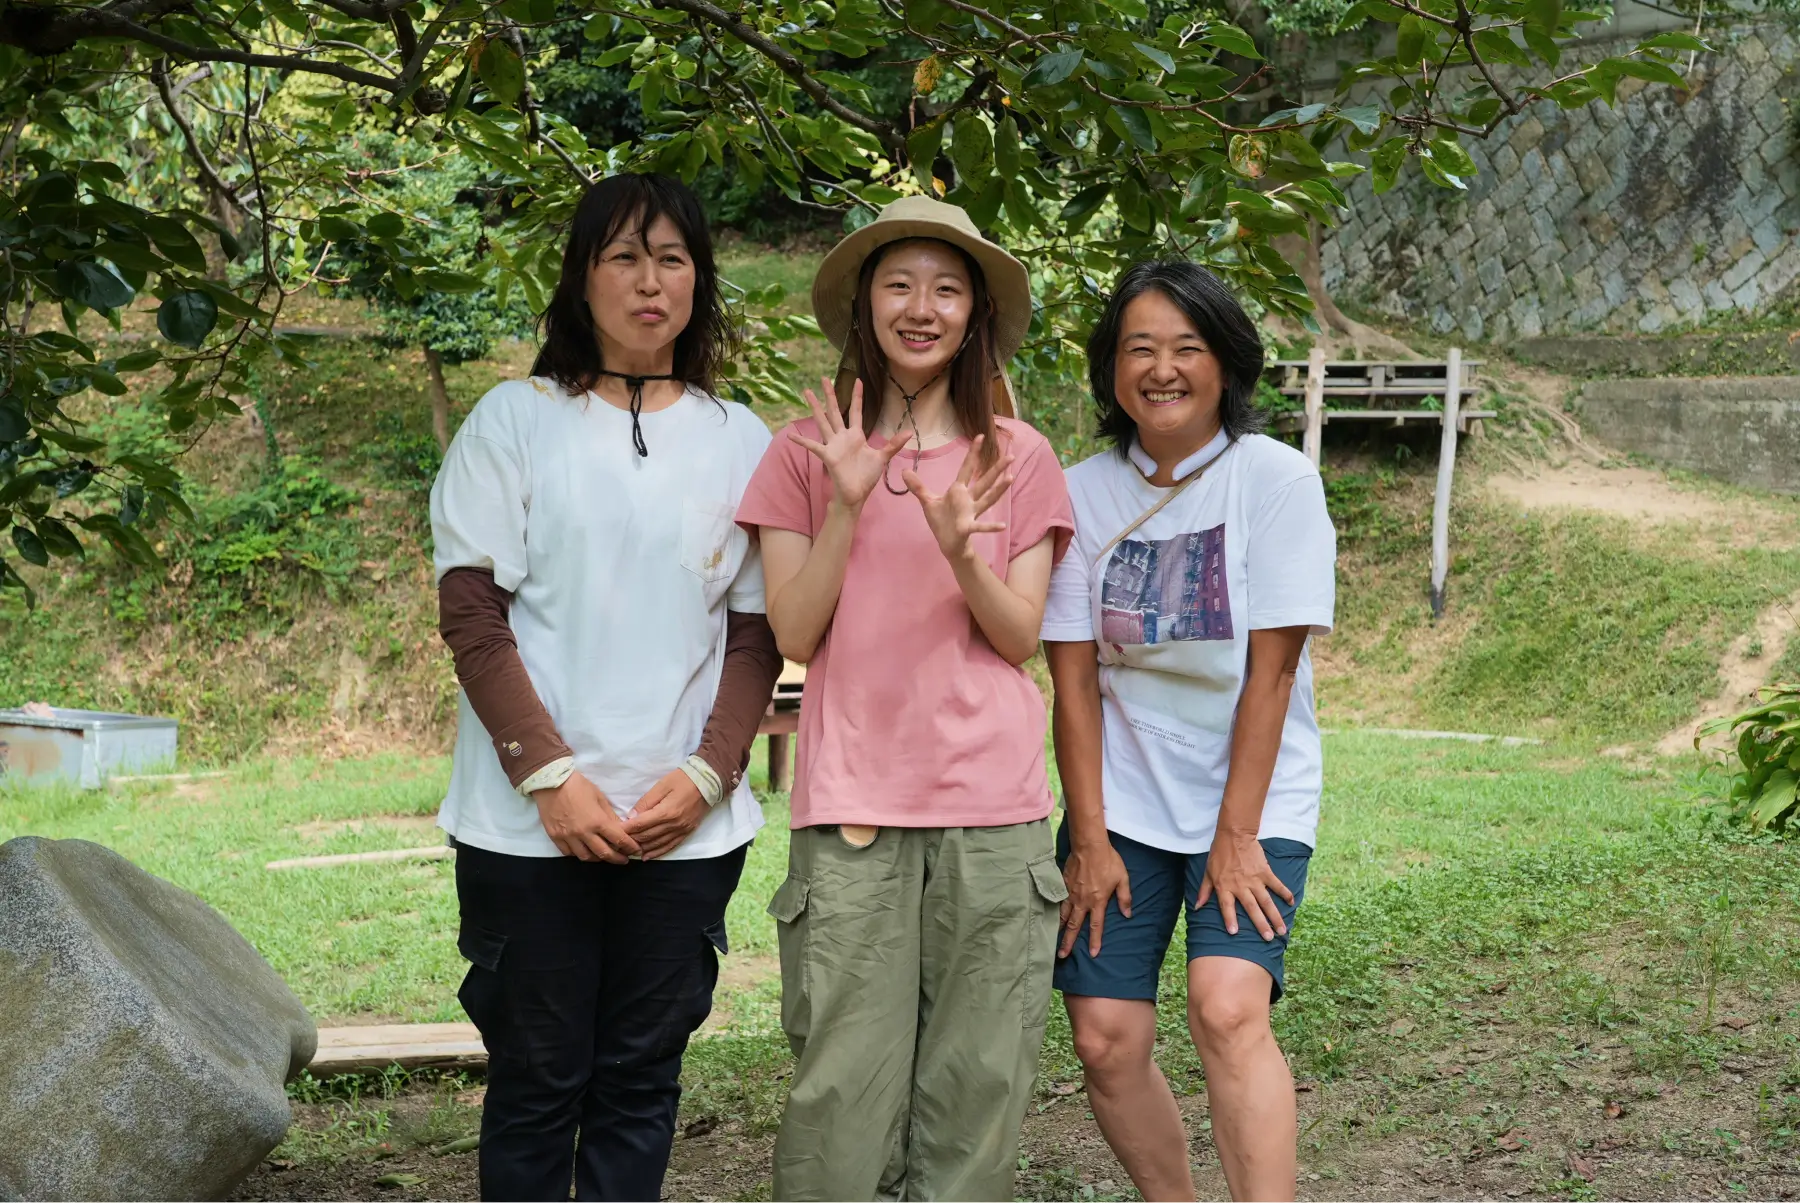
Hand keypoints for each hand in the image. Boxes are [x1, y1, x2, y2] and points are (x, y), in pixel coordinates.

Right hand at [532, 771, 639, 863]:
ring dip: (598, 859)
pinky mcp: (555, 837)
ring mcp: (568, 837)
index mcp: (597, 821)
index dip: (629, 847)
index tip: (635, 850)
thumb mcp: (599, 797)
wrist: (550, 782)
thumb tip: (621, 828)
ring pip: (586, 857)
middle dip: (617, 858)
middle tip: (624, 860)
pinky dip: (578, 854)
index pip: (618, 840)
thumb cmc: (578, 785)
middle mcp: (583, 833)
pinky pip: (569, 853)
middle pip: (604, 853)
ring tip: (604, 856)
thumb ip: (610, 815)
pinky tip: (584, 850)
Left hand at [623, 769, 709, 858]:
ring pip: (657, 844)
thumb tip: (632, 817)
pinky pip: (670, 846)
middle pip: (647, 836)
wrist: (708, 782)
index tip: (615, 830)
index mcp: (666, 812)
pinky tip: (647, 856)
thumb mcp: (661, 785)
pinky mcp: (687, 832)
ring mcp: (681, 830)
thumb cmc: (683, 780)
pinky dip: (657, 852)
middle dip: (631, 839)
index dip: (627, 829)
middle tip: (618, 841)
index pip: (641, 824)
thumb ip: (646, 802)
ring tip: (629, 850)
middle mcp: (674, 825)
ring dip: (642, 848)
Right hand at [789, 376, 908, 511]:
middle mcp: (842, 437)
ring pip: (822, 421)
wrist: (856, 494)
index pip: (856, 411)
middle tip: (823, 378)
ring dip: (815, 407)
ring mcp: (833, 445)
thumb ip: (893, 444)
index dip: (857, 396)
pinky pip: (812, 446)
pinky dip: (802, 442)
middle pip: (835, 411)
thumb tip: (909, 432)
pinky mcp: (827, 455)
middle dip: (830, 394)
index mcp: (856, 435)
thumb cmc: (866, 477)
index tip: (858, 380)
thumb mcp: (882, 458)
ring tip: (807, 392)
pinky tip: (791, 436)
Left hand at [901, 435, 1014, 563]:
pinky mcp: (968, 527)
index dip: (973, 453)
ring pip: (987, 499)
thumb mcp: (928, 501)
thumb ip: (918, 487)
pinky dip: (990, 527)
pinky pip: (980, 526)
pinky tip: (1002, 526)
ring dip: (998, 490)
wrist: (947, 543)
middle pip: (984, 481)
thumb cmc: (941, 521)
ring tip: (1010, 478)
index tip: (980, 436)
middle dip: (997, 469)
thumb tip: (904, 471)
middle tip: (1011, 456)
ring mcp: (970, 513)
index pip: (967, 468)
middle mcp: (968, 499)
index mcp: (958, 491)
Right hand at [1058, 839, 1132, 958]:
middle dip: (1068, 942)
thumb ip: (1125, 898)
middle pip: (1074, 926)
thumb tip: (1128, 914)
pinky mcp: (1063, 885)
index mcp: (1098, 901)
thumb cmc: (1108, 861)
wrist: (1089, 845)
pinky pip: (1058, 902)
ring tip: (1054, 940)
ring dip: (1059, 929)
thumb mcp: (1122, 879)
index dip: (1095, 941)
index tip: (1093, 954)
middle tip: (1062, 956)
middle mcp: (1082, 901)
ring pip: (1063, 916)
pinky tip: (1051, 918)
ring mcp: (1070, 893)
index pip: (1096, 926)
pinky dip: (1055, 912)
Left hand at [1195, 831, 1294, 940]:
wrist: (1234, 835)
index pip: (1227, 906)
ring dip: (1275, 916)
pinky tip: (1292, 902)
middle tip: (1269, 938)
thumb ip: (1204, 891)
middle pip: (1251, 908)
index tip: (1234, 932)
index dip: (1229, 919)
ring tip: (1282, 930)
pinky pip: (1277, 885)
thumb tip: (1196, 907)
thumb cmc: (1219, 854)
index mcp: (1225, 886)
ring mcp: (1254, 879)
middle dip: (1260, 924)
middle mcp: (1240, 886)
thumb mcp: (1208, 872)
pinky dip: (1285, 893)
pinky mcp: (1265, 872)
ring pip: (1266, 901)